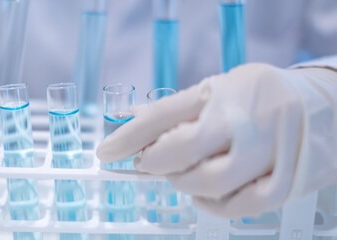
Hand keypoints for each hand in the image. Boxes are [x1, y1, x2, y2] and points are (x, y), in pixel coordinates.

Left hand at [96, 63, 336, 217]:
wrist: (324, 105)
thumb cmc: (260, 97)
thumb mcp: (221, 88)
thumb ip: (180, 109)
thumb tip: (133, 123)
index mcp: (222, 91)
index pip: (162, 115)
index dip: (127, 137)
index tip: (106, 152)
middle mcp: (243, 120)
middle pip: (182, 151)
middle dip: (155, 162)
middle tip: (150, 163)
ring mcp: (265, 152)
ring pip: (207, 182)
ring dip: (183, 183)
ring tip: (182, 174)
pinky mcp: (283, 181)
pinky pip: (237, 206)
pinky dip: (211, 204)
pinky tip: (205, 193)